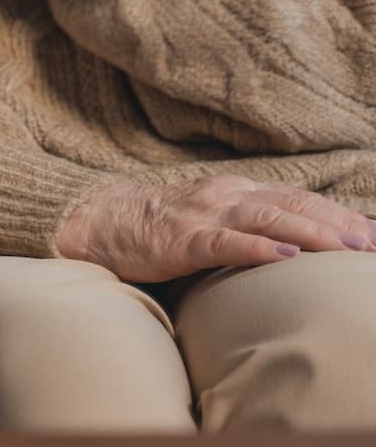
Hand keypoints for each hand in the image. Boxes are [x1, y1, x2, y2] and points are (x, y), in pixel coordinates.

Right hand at [55, 176, 375, 282]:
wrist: (99, 222)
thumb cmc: (157, 227)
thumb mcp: (209, 219)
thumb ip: (247, 225)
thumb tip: (297, 246)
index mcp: (235, 192)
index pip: (299, 199)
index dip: (340, 215)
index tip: (375, 234)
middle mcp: (225, 196)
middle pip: (294, 205)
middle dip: (340, 225)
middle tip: (375, 243)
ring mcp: (203, 216)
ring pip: (268, 218)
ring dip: (314, 233)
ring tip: (349, 248)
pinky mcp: (180, 240)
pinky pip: (225, 242)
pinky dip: (258, 248)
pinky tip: (286, 255)